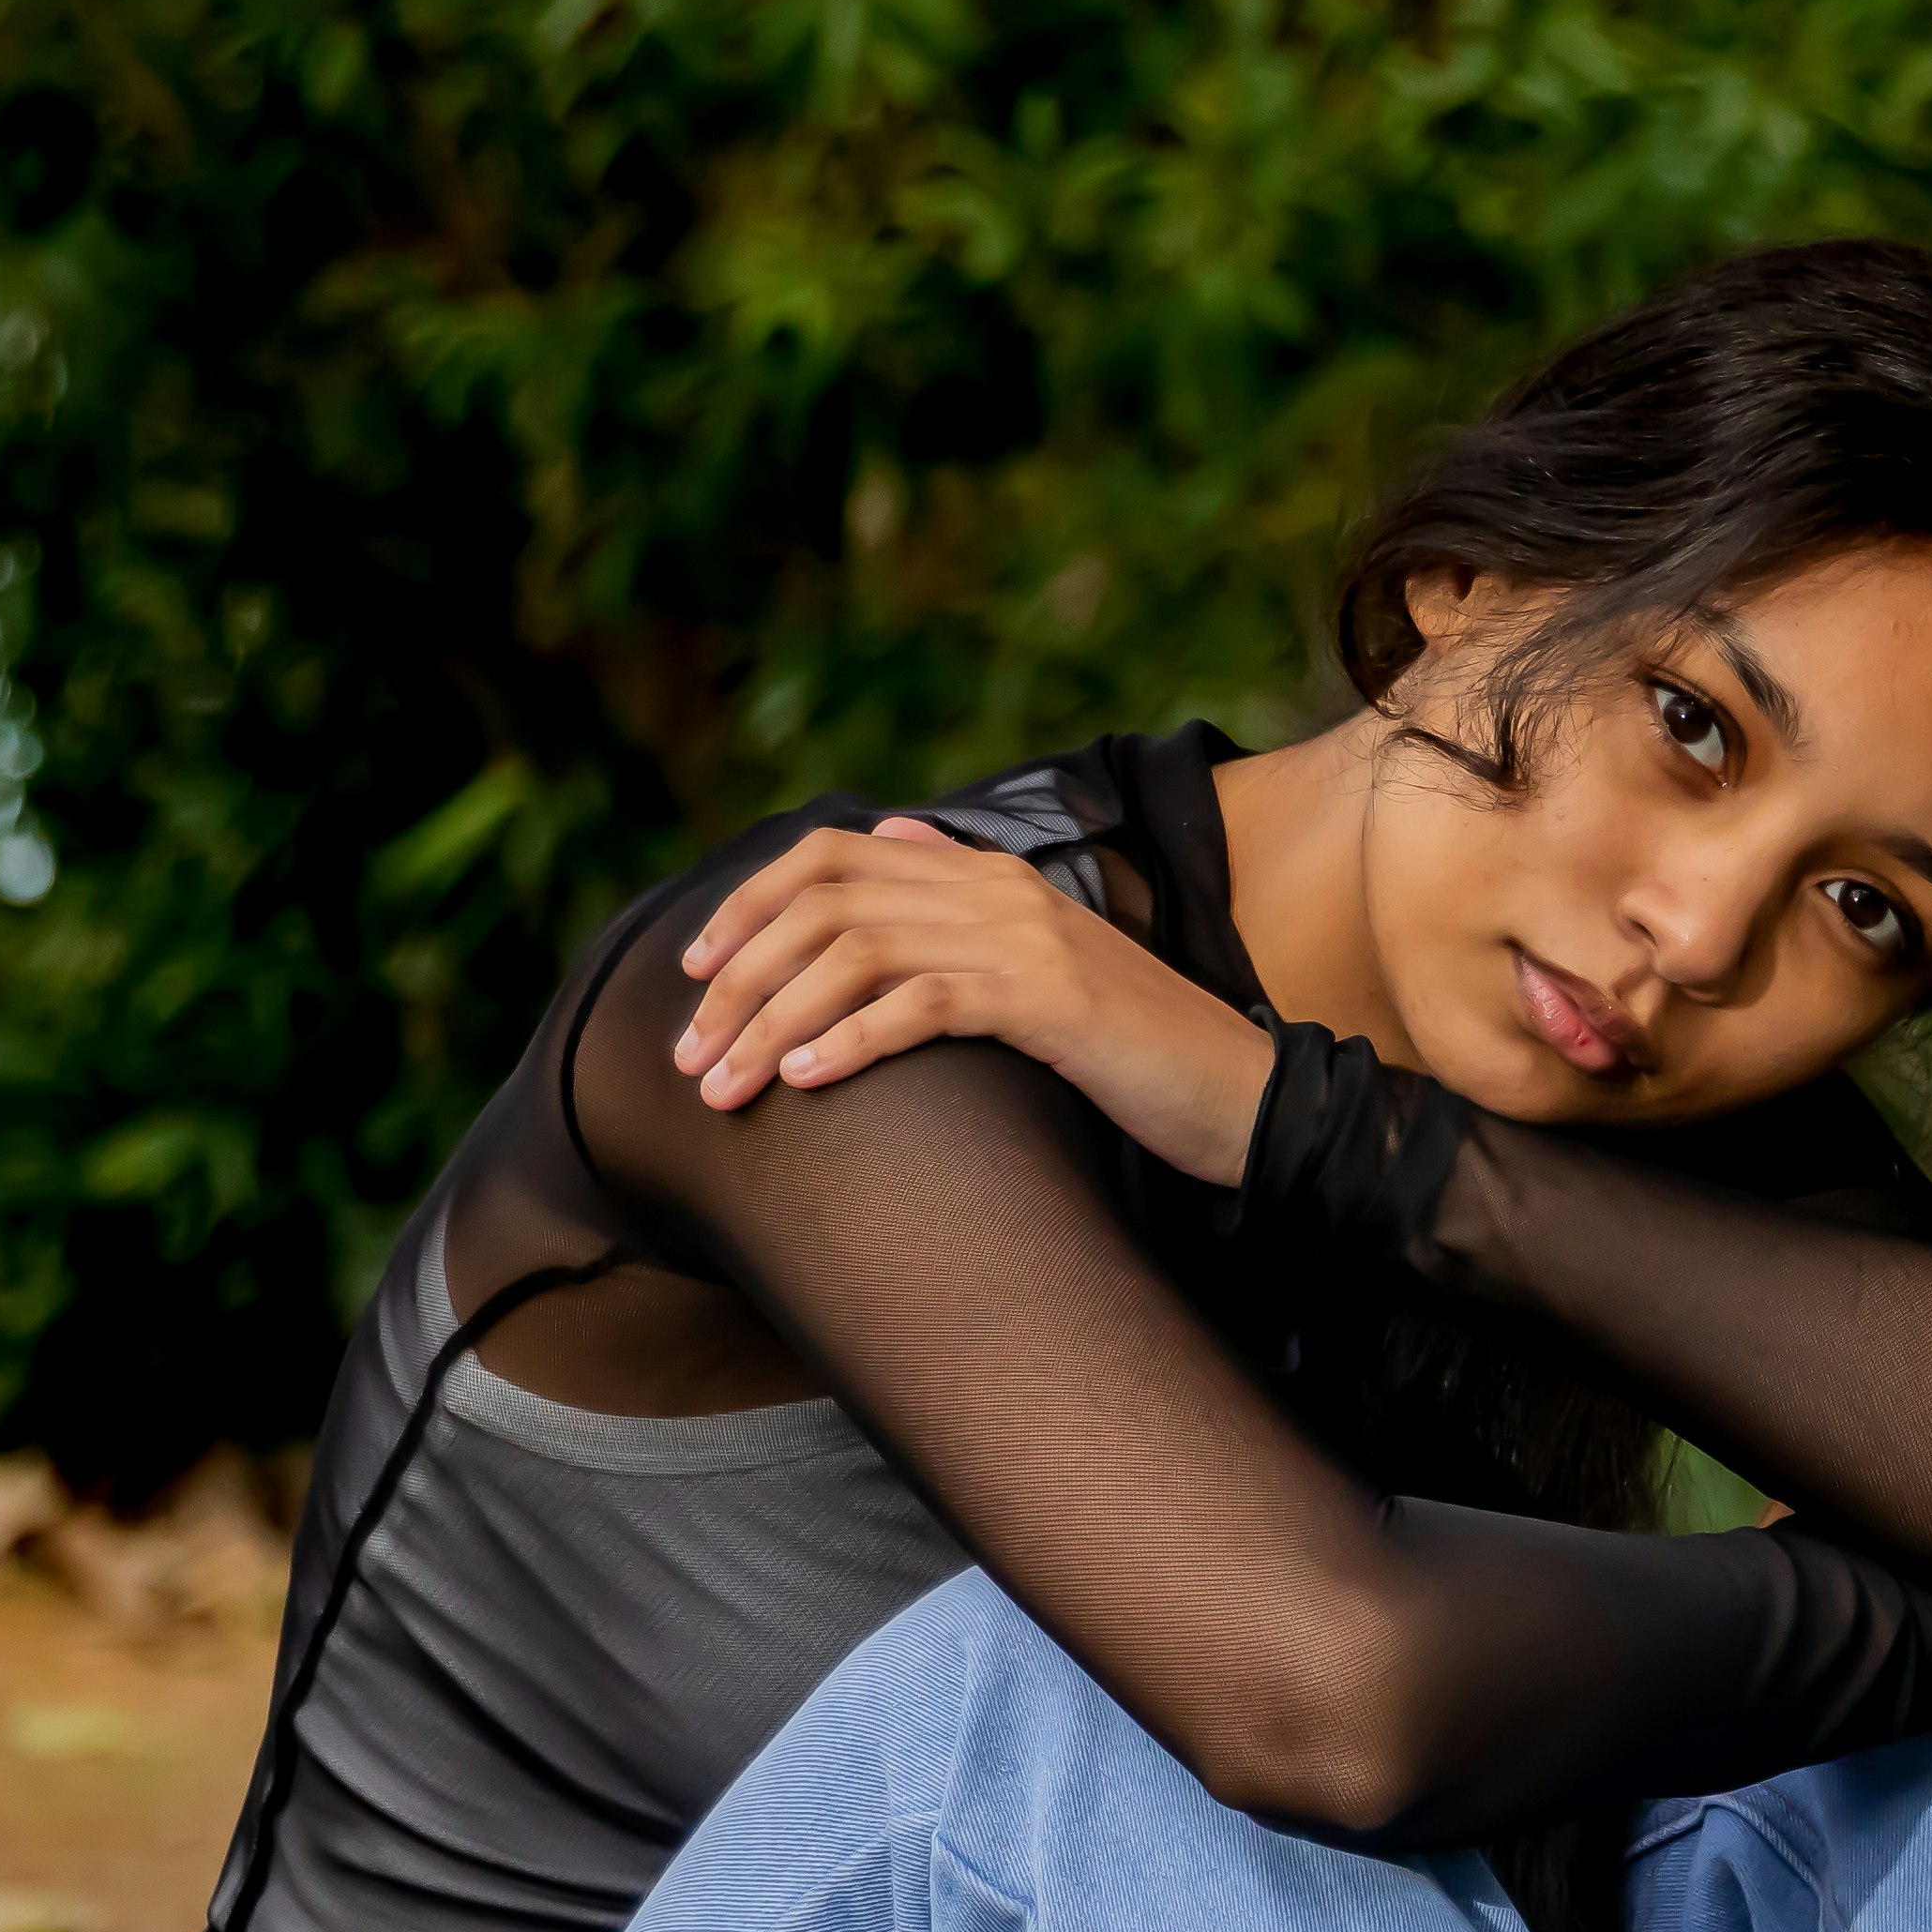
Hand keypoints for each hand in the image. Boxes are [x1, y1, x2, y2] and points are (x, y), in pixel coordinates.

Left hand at [675, 818, 1275, 1183]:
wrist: (1242, 1092)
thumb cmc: (1130, 1051)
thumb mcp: (1036, 965)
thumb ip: (960, 904)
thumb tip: (882, 839)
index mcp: (985, 875)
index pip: (833, 857)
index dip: (747, 905)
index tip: (692, 973)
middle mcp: (996, 890)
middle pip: (824, 903)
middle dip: (737, 978)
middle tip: (689, 1056)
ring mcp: (1024, 940)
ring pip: (855, 954)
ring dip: (771, 1020)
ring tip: (726, 1086)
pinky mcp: (1048, 1000)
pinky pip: (920, 1005)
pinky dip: (848, 1041)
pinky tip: (805, 1081)